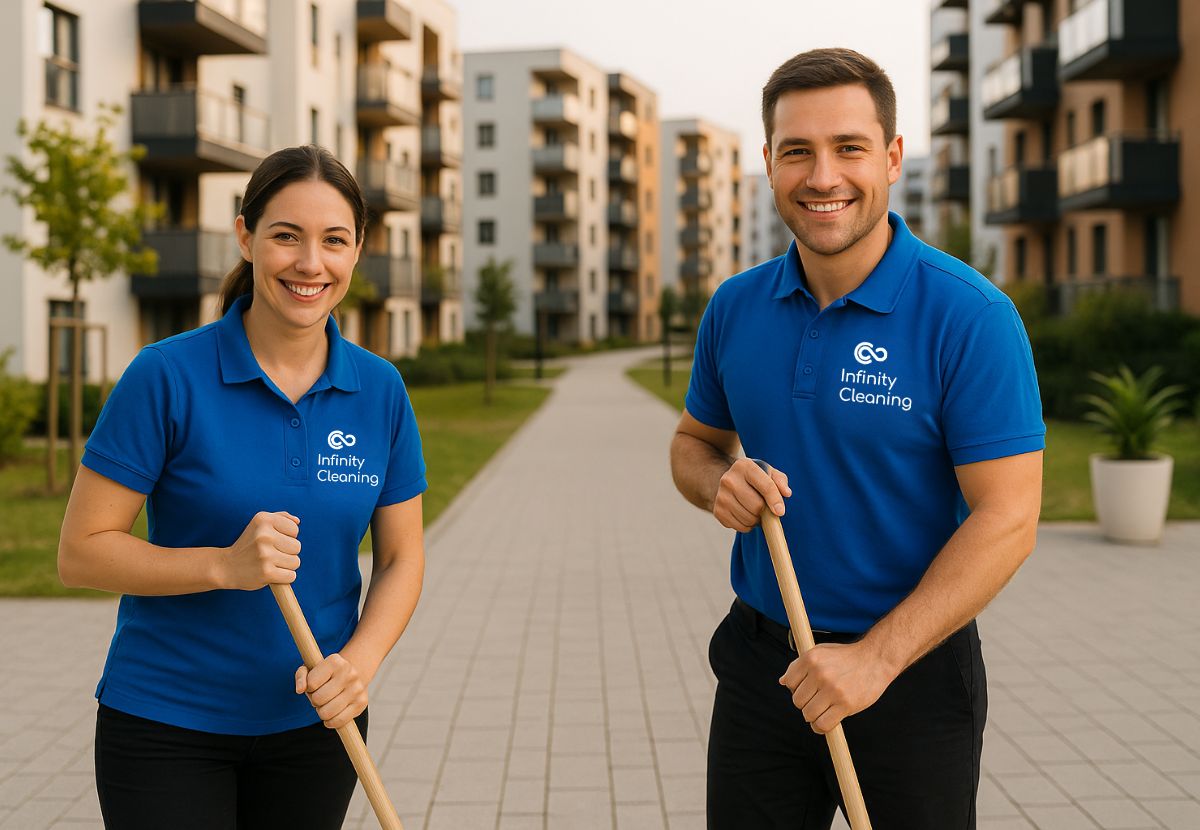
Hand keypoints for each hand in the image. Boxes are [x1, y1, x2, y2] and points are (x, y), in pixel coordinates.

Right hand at [220, 511, 300, 589]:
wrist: (225, 567)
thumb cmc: (247, 545)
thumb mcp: (259, 524)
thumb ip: (280, 518)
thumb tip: (297, 521)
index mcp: (263, 519)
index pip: (294, 529)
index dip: (287, 537)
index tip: (273, 541)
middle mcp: (264, 535)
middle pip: (297, 546)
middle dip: (287, 552)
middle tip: (271, 554)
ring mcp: (265, 554)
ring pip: (295, 562)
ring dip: (286, 566)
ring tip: (270, 564)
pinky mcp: (266, 572)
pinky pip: (291, 576)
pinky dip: (284, 577)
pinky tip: (271, 573)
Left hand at [296, 653, 367, 728]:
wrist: (353, 675)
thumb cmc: (327, 675)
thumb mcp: (311, 669)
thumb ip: (301, 676)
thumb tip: (300, 689)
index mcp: (335, 661)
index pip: (311, 683)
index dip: (309, 688)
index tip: (315, 685)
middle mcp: (349, 673)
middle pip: (318, 699)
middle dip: (315, 701)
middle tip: (320, 696)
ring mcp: (357, 689)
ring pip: (327, 713)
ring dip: (322, 712)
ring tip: (327, 703)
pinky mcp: (362, 703)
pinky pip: (338, 721)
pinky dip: (330, 722)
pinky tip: (332, 714)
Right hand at [713, 459, 791, 531]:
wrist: (728, 482)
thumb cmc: (754, 478)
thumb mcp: (768, 473)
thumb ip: (780, 480)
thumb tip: (786, 493)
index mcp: (744, 466)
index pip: (766, 486)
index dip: (775, 500)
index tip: (780, 512)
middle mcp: (729, 479)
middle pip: (756, 505)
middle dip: (764, 511)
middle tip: (764, 508)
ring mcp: (721, 496)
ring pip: (748, 518)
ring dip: (756, 519)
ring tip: (755, 511)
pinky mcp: (717, 511)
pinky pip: (739, 527)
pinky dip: (747, 526)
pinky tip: (745, 515)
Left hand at [778, 641, 893, 733]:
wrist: (875, 659)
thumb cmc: (846, 657)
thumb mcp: (821, 652)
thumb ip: (800, 666)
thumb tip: (782, 681)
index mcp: (810, 658)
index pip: (789, 683)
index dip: (797, 688)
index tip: (808, 689)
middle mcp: (819, 673)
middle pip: (797, 701)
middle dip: (805, 703)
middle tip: (818, 699)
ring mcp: (832, 689)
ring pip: (808, 714)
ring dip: (814, 716)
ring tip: (823, 709)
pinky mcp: (845, 704)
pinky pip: (823, 724)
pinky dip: (821, 727)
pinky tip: (826, 721)